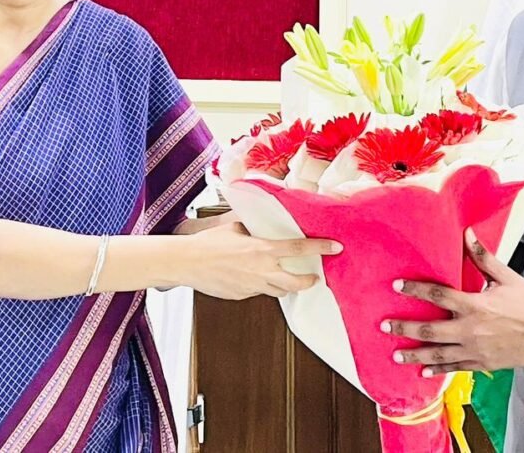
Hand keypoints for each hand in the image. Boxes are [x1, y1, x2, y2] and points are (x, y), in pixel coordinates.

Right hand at [180, 222, 342, 299]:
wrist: (188, 263)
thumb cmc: (208, 243)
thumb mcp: (234, 228)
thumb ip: (251, 230)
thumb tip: (259, 227)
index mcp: (263, 249)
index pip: (299, 249)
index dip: (320, 248)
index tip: (335, 247)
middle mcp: (262, 270)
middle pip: (296, 283)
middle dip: (308, 281)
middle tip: (314, 277)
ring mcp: (252, 286)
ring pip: (278, 291)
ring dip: (285, 285)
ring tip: (283, 277)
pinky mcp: (242, 296)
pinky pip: (257, 291)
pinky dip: (259, 285)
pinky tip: (250, 277)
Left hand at [382, 228, 523, 372]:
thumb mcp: (505, 276)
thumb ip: (482, 256)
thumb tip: (467, 232)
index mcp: (475, 305)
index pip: (438, 296)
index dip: (415, 290)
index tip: (397, 287)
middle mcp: (471, 330)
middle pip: (431, 330)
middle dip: (405, 328)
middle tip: (385, 326)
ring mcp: (476, 351)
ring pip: (439, 355)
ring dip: (416, 355)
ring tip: (397, 356)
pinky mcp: (483, 364)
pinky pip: (456, 368)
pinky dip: (439, 371)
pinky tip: (424, 372)